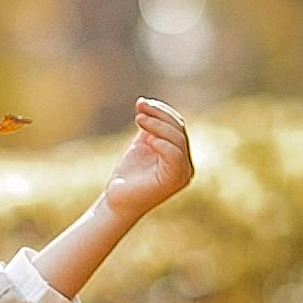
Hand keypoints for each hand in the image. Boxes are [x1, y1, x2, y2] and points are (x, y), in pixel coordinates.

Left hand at [103, 98, 194, 217]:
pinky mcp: (175, 180)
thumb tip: (144, 102)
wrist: (117, 200)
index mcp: (179, 154)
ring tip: (139, 119)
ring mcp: (182, 172)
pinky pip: (175, 156)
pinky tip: (148, 138)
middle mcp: (185, 164)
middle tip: (140, 107)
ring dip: (158, 125)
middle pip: (179, 131)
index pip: (178, 126)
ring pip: (178, 140)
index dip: (162, 111)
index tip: (141, 103)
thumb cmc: (128, 176)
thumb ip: (148, 127)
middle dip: (160, 115)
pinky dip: (163, 144)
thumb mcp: (140, 145)